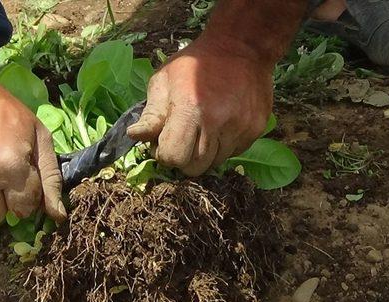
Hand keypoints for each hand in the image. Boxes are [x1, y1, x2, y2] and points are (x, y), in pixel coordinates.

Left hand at [127, 39, 273, 175]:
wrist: (241, 46)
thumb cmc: (194, 63)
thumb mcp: (163, 81)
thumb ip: (150, 114)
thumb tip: (134, 136)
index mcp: (190, 110)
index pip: (174, 158)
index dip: (165, 153)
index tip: (165, 140)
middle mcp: (218, 123)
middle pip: (195, 168)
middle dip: (183, 158)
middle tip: (182, 137)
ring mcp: (240, 128)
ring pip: (215, 163)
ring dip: (203, 153)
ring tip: (202, 128)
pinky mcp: (255, 130)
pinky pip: (233, 153)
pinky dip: (222, 146)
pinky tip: (220, 123)